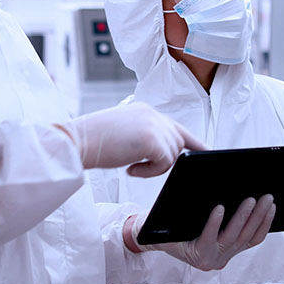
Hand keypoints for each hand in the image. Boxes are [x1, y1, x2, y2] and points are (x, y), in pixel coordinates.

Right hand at [66, 102, 204, 176]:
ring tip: (131, 164)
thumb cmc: (93, 142)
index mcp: (146, 111)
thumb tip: (164, 152)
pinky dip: (149, 172)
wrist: (76, 142)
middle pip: (177, 143)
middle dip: (165, 160)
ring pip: (172, 155)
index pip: (176, 127)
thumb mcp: (124, 132)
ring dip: (154, 167)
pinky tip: (130, 168)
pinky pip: (165, 163)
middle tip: (140, 165)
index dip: (193, 141)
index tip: (206, 151)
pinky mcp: (152, 138)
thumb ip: (145, 136)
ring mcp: (153, 124)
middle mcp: (153, 114)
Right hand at [128, 195, 275, 270]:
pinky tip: (270, 210)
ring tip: (266, 200)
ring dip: (259, 218)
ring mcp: (226, 256)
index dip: (214, 225)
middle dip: (245, 217)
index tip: (219, 207)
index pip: (207, 240)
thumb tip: (195, 192)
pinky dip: (264, 224)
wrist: (159, 239)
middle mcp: (213, 259)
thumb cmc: (161, 228)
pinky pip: (254, 239)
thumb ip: (177, 213)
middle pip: (232, 237)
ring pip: (247, 238)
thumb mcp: (163, 222)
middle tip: (253, 198)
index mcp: (195, 255)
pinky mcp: (236, 250)